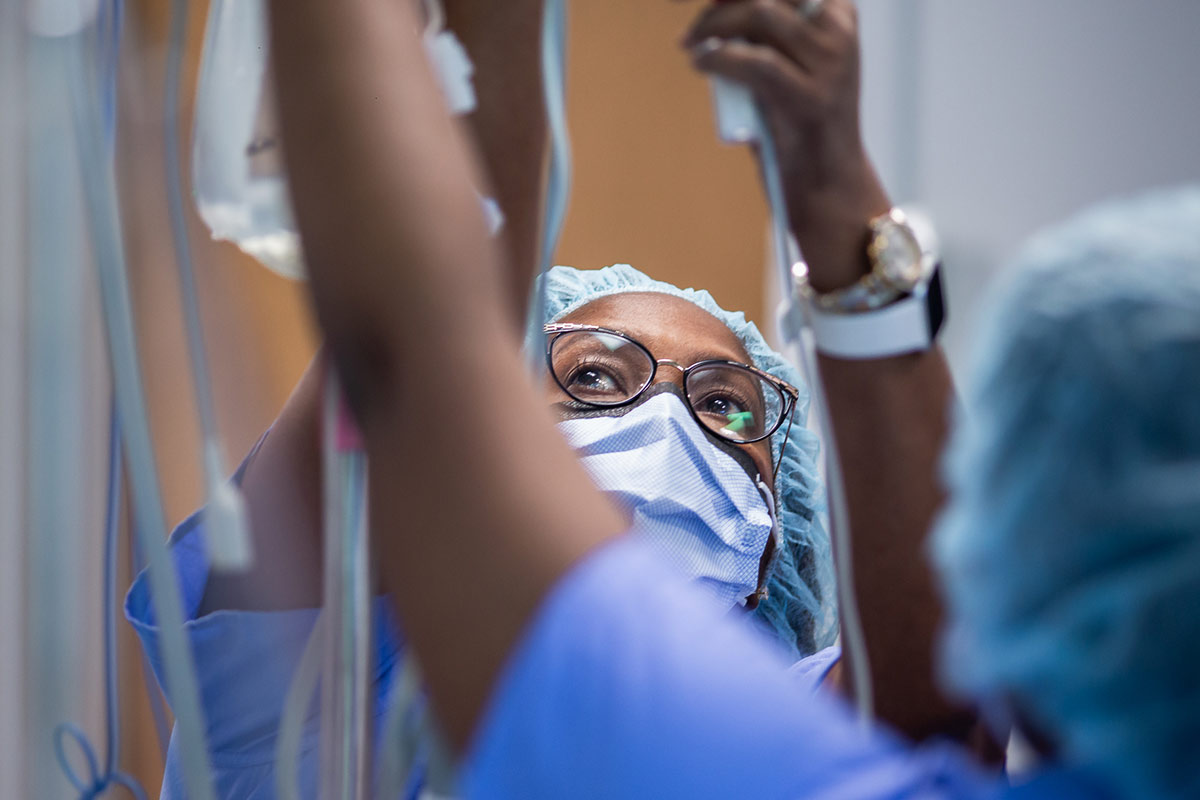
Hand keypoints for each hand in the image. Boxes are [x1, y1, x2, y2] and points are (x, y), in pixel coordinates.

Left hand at [684, 0, 890, 291]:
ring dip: (714, 26)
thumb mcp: (786, 66)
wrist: (828, 186)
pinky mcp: (809, 98)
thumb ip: (760, 36)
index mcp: (838, 14)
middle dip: (723, 2)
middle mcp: (838, 32)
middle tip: (693, 25)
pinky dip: (719, 58)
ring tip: (692, 46)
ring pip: (760, 13)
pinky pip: (754, 61)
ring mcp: (829, 64)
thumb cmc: (798, 124)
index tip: (710, 0)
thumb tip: (713, 13)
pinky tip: (701, 62)